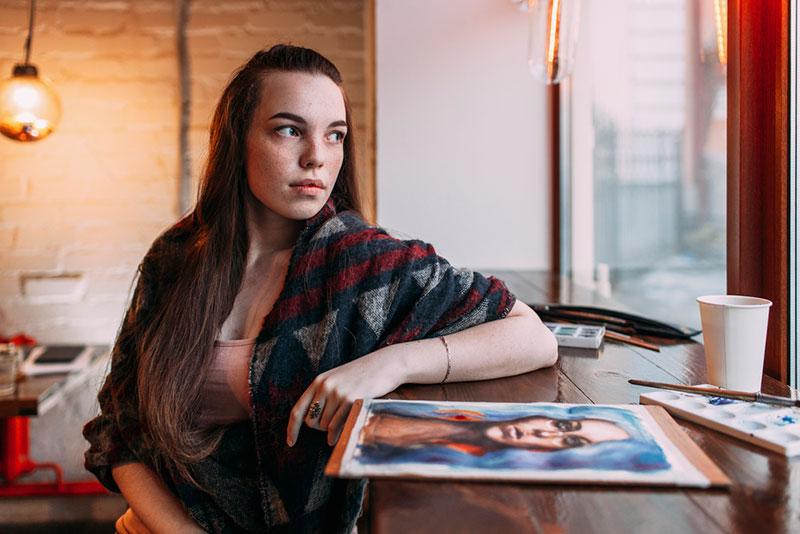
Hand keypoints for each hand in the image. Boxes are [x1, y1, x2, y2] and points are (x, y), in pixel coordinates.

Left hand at [286, 348, 402, 446]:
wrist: (386, 364)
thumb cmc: (364, 376)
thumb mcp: (339, 381)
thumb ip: (325, 397)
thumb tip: (314, 424)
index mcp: (318, 381)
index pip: (298, 409)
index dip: (292, 428)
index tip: (290, 442)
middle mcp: (324, 386)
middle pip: (311, 421)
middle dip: (319, 428)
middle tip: (333, 423)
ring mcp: (337, 392)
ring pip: (324, 425)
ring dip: (331, 429)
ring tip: (344, 420)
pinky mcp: (350, 399)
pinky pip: (336, 426)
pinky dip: (335, 435)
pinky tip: (337, 438)